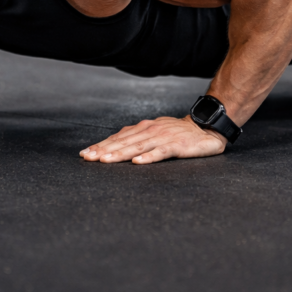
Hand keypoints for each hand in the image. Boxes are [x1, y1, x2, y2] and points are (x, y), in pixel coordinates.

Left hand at [80, 116, 226, 164]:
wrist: (206, 129)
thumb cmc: (179, 133)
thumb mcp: (155, 132)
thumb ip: (138, 138)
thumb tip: (116, 146)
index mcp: (144, 128)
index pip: (119, 137)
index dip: (101, 145)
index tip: (85, 153)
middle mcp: (151, 130)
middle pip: (124, 142)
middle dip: (104, 150)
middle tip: (88, 158)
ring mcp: (164, 137)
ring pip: (138, 147)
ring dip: (120, 154)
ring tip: (105, 160)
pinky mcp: (177, 146)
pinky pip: (160, 152)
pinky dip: (148, 157)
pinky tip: (137, 163)